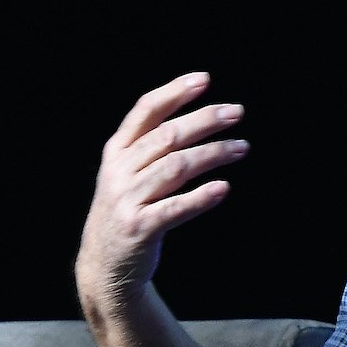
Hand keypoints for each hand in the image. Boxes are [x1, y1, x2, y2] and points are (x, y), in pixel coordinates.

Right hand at [74, 72, 248, 316]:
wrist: (105, 266)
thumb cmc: (126, 211)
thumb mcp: (124, 174)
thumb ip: (148, 146)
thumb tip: (198, 115)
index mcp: (116, 152)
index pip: (146, 112)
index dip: (175, 93)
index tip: (205, 80)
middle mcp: (118, 172)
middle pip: (167, 136)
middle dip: (204, 120)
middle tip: (237, 112)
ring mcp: (127, 200)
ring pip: (176, 167)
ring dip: (212, 154)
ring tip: (241, 148)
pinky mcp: (140, 229)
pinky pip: (175, 208)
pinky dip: (201, 197)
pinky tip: (223, 188)